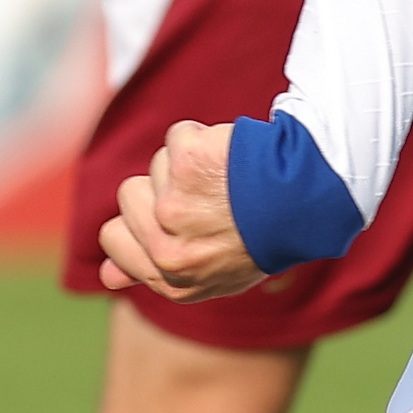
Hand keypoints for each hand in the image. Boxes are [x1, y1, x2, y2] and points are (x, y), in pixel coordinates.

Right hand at [98, 118, 266, 301]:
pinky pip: (180, 134)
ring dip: (190, 163)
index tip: (175, 215)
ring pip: (158, 163)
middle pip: (129, 195)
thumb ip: (153, 273)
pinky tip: (235, 158)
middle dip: (164, 187)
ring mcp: (173, 206)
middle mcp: (167, 249)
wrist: (306, 203)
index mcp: (172, 278)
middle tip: (213, 200)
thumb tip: (106, 277)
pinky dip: (206, 137)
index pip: (113, 237)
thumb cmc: (258, 235)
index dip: (140, 219)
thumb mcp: (209, 272)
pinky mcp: (185, 164)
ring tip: (232, 182)